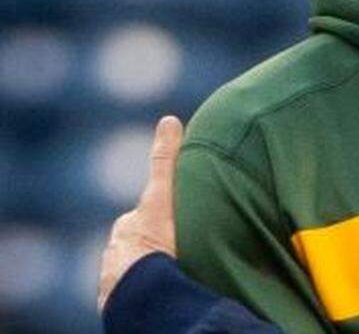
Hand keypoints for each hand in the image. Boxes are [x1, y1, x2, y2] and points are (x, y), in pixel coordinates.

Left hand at [96, 115, 182, 311]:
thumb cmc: (153, 241)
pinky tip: (164, 288)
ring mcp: (118, 275)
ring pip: (138, 265)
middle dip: (155, 241)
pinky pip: (137, 288)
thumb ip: (165, 161)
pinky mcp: (121, 298)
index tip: (175, 221)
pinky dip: (148, 286)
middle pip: (141, 239)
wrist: (140, 290)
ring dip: (152, 266)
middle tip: (182, 246)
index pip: (147, 214)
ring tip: (177, 271)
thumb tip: (170, 118)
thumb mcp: (162, 196)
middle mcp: (118, 249)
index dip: (163, 213)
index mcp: (129, 225)